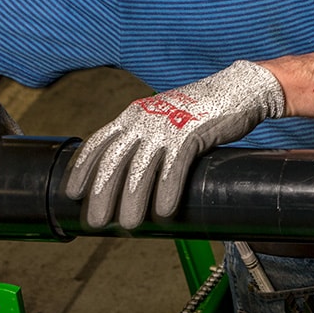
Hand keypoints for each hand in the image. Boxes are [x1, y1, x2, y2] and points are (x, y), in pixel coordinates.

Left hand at [65, 60, 284, 228]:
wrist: (240, 88)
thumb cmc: (202, 110)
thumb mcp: (164, 117)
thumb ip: (146, 139)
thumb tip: (133, 175)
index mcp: (133, 115)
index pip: (98, 143)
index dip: (82, 170)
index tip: (73, 194)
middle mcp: (144, 119)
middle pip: (113, 161)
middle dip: (102, 194)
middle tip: (97, 221)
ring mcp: (167, 126)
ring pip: (141, 169)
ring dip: (132, 200)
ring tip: (129, 224)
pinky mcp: (192, 133)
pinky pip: (174, 167)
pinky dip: (166, 191)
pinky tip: (164, 210)